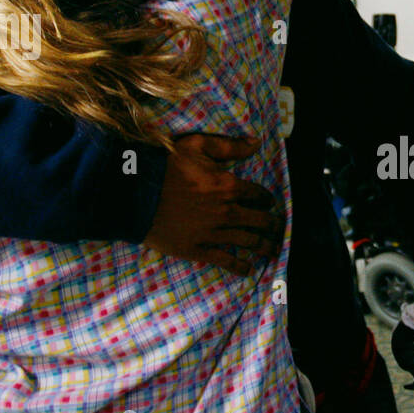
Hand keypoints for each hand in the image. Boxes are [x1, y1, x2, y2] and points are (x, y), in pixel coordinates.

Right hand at [143, 134, 283, 273]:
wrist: (134, 193)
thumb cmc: (165, 165)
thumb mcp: (197, 145)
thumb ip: (230, 146)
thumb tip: (257, 142)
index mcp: (228, 185)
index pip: (258, 194)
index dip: (266, 199)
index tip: (269, 203)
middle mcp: (226, 211)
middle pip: (259, 221)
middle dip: (272, 225)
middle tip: (279, 229)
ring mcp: (212, 232)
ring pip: (248, 242)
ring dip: (264, 246)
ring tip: (274, 250)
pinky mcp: (196, 249)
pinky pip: (224, 260)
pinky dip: (239, 266)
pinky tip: (248, 270)